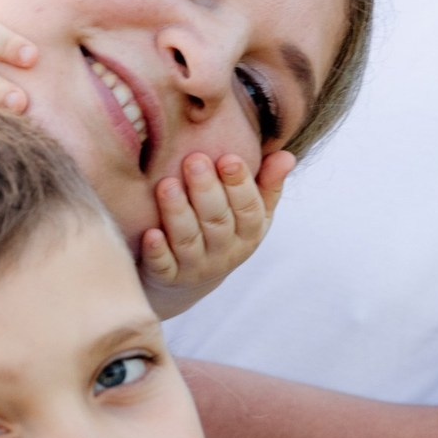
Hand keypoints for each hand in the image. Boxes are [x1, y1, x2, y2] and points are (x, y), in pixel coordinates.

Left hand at [139, 149, 295, 319]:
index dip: (240, 185)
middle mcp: (224, 252)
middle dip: (206, 190)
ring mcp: (196, 267)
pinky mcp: (168, 278)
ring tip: (166, 185)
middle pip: (217, 222)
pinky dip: (158, 251)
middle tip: (194, 160)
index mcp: (248, 234)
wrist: (189, 282)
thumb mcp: (251, 214)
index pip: (249, 210)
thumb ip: (267, 185)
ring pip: (188, 241)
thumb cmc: (224, 232)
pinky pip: (164, 267)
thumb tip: (287, 155)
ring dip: (178, 213)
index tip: (228, 157)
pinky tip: (151, 233)